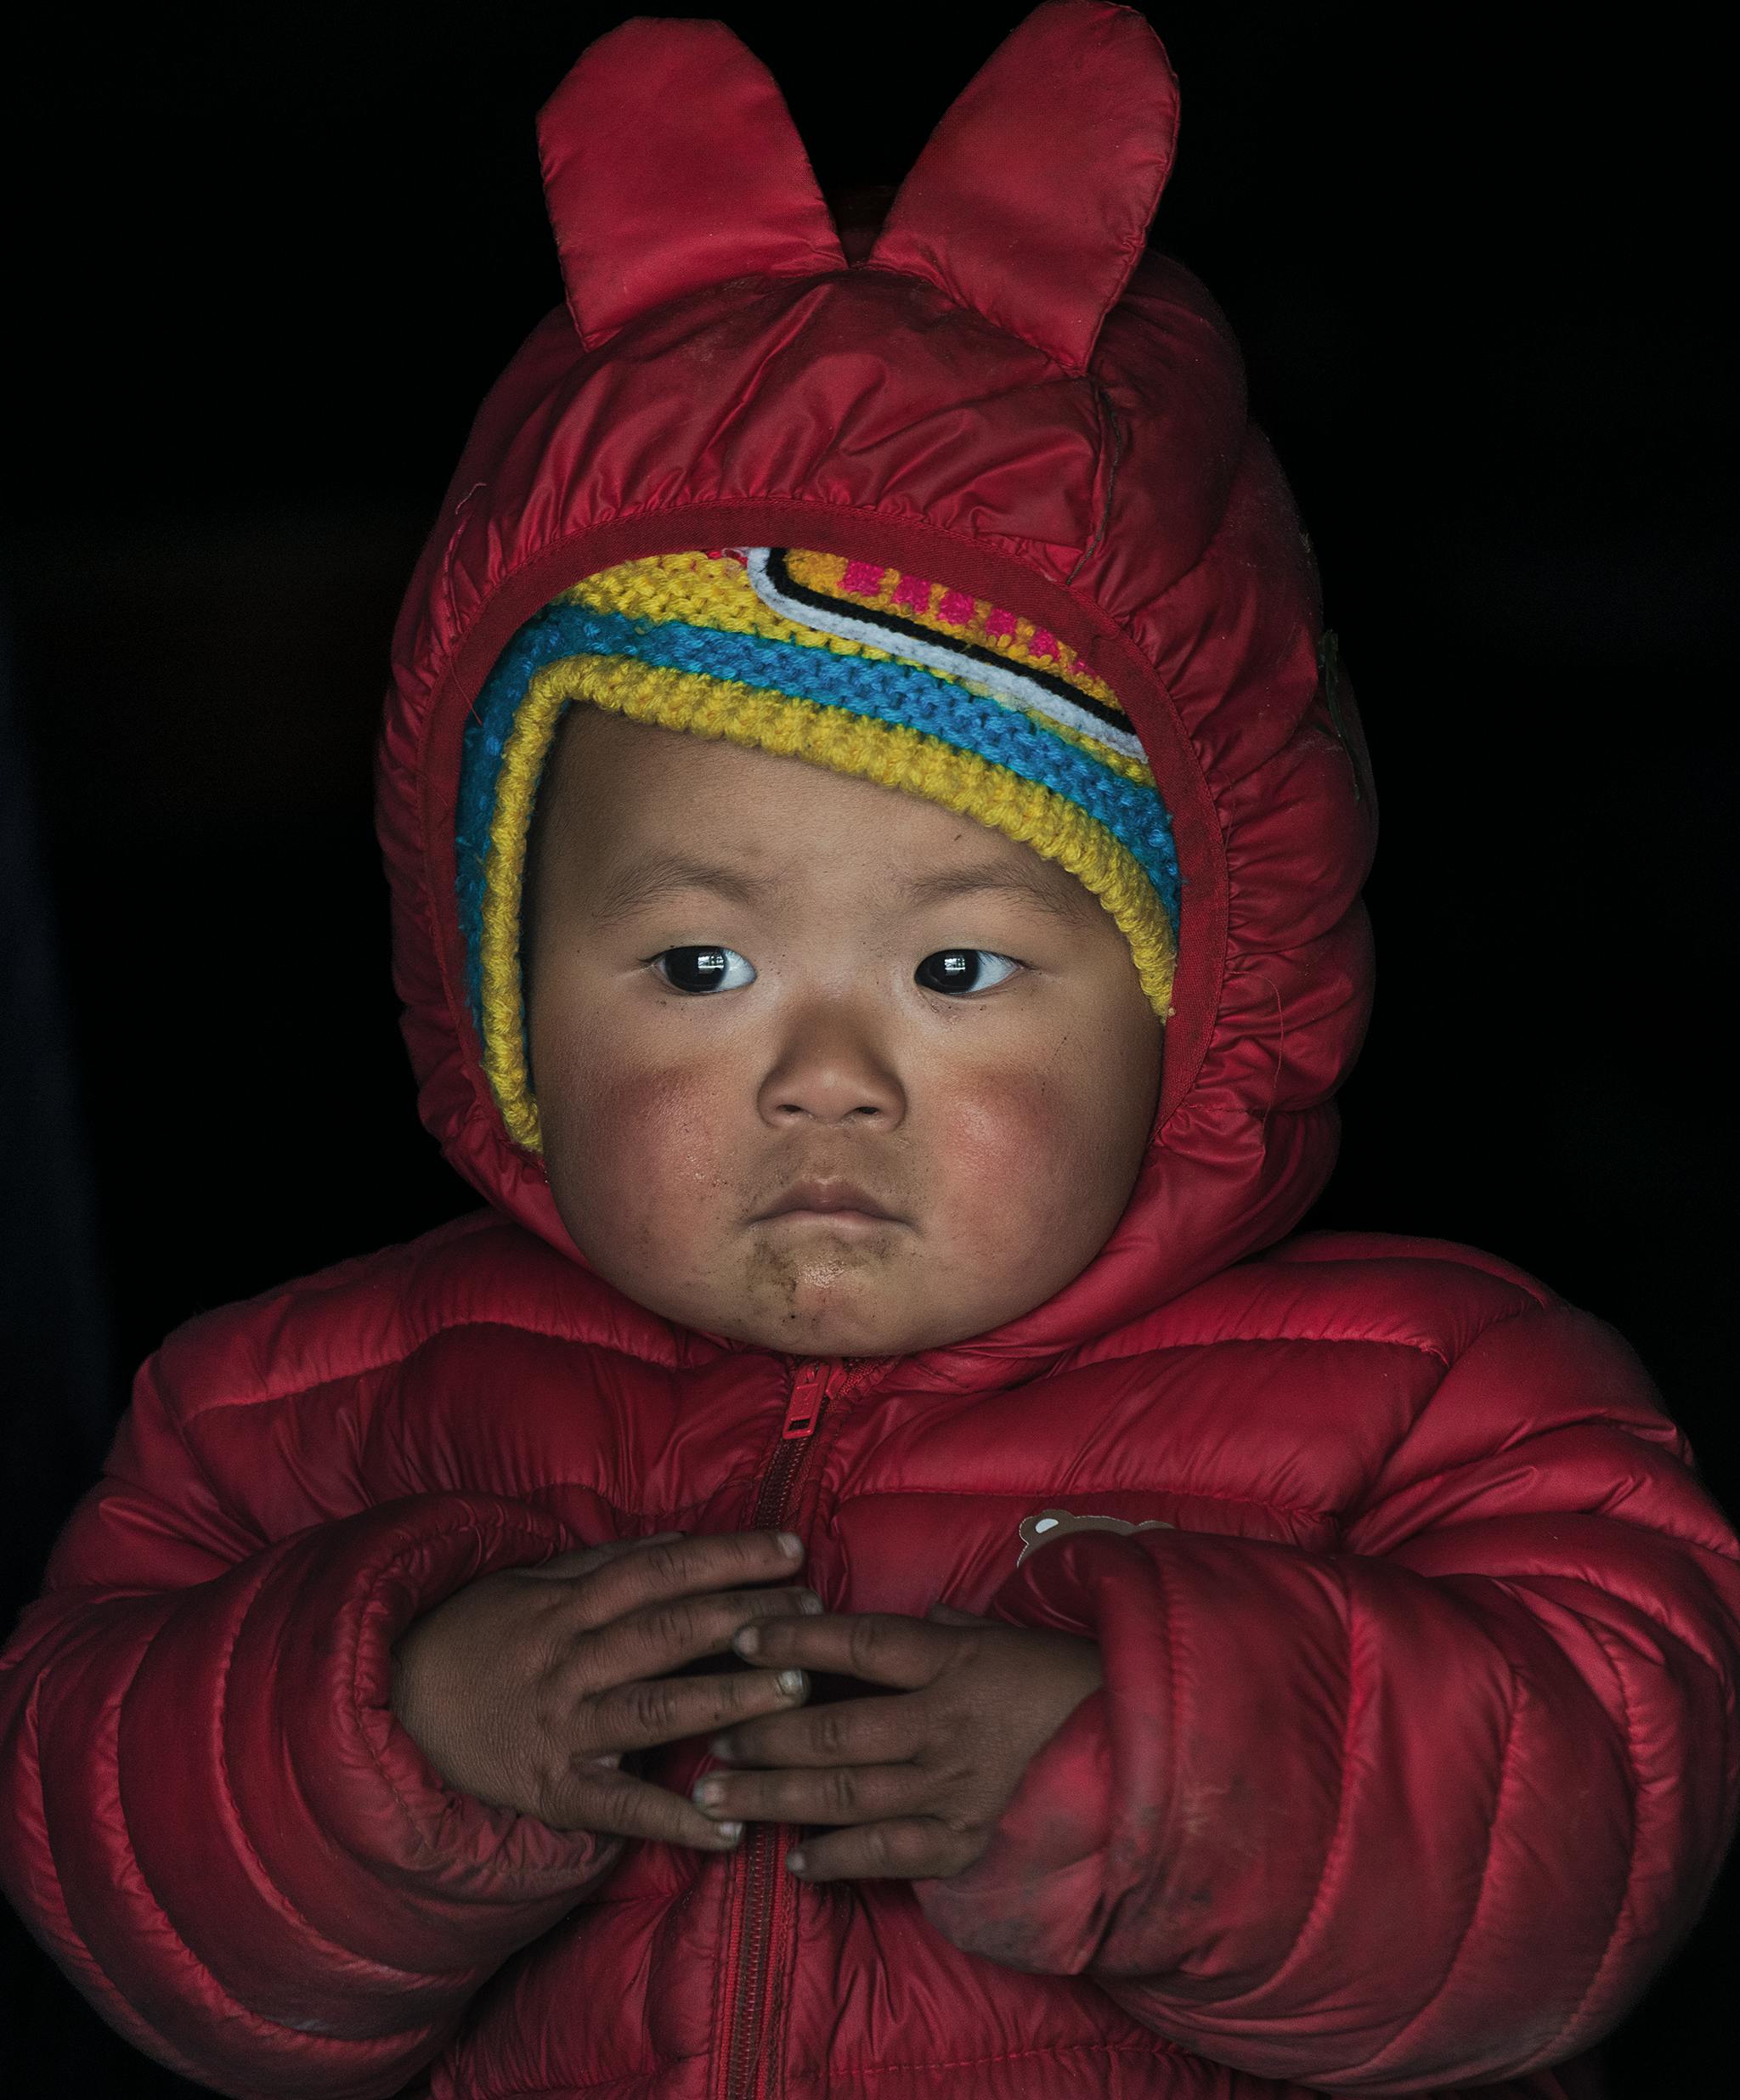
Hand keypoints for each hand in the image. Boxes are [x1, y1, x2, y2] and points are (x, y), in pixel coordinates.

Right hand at [390, 1530, 820, 1845]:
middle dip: (748, 1621)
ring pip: (656, 1709)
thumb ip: (604, 1561)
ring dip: (729, 1701)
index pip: (662, 1571)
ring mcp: (564, 1725)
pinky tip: (729, 1829)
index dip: (727, 1557)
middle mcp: (571, 1659)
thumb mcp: (530, 1580)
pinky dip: (674, 1820)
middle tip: (815, 1616)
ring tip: (794, 1693)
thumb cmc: (475, 1633)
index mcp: (569, 1603)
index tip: (790, 1550)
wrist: (391, 1704)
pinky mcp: (553, 1789)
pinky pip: (620, 1808)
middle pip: (669, 1632)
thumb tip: (679, 1544)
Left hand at [689, 1604, 1101, 1880]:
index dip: (797, 1639)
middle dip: (763, 1733)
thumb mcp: (1008, 1635)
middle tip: (708, 1735)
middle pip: (835, 1727)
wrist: (1145, 1751)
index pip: (860, 1643)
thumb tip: (906, 1617)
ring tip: (719, 1794)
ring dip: (775, 1796)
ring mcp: (954, 1789)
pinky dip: (839, 1860)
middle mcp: (945, 1724)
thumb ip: (948, 1629)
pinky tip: (794, 1863)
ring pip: (846, 1793)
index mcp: (955, 1661)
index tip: (741, 1637)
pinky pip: (890, 1854)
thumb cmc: (1067, 1682)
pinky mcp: (967, 1842)